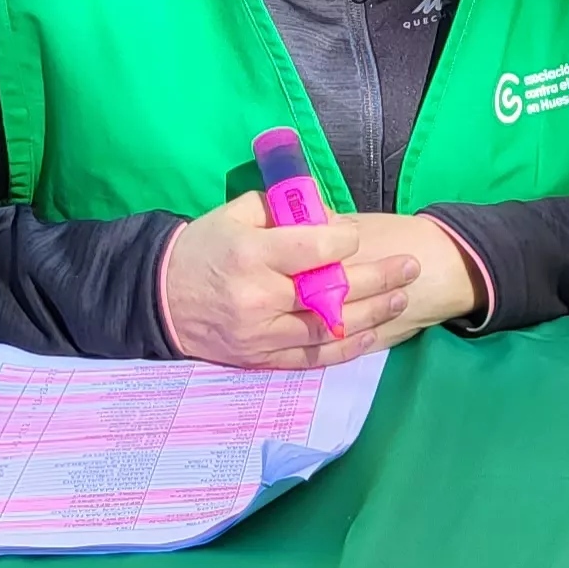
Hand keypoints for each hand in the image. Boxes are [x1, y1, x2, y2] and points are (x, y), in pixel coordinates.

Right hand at [157, 193, 423, 369]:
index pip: (315, 250)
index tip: (356, 237)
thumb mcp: (235, 215)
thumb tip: (330, 218)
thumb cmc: (204, 248)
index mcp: (252, 255)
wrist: (159, 297)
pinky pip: (312, 358)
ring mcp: (261, 334)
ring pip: (328, 328)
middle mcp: (259, 297)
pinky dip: (345, 349)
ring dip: (371, 314)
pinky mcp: (260, 358)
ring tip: (400, 298)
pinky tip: (372, 335)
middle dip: (378, 278)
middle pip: (331, 291)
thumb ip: (283, 209)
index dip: (344, 242)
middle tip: (409, 267)